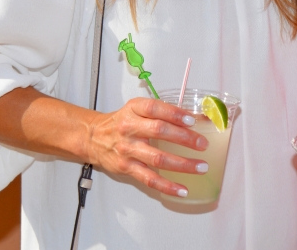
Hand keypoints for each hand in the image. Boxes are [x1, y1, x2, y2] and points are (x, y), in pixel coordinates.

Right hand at [85, 97, 207, 196]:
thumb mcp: (138, 109)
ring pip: (158, 158)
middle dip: (184, 138)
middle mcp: (130, 128)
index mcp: (134, 109)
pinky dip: (167, 186)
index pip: (155, 108)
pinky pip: (149, 179)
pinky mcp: (127, 168)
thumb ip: (163, 112)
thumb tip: (197, 117)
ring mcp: (128, 149)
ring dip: (182, 164)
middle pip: (159, 131)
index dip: (175, 114)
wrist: (93, 138)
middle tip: (203, 144)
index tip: (193, 120)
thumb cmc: (121, 122)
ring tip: (201, 166)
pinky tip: (182, 189)